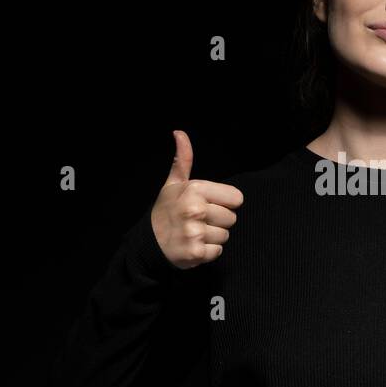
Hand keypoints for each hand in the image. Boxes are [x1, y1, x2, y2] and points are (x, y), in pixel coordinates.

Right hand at [150, 130, 244, 268]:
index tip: (208, 204)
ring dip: (212, 237)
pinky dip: (207, 252)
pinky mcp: (196, 253)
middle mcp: (196, 210)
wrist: (148, 243)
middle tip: (197, 220)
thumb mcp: (173, 184)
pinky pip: (217, 252)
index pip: (236, 198)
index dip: (224, 202)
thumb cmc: (165, 211)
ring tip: (194, 233)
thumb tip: (179, 133)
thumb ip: (183, 159)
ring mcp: (195, 233)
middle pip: (231, 218)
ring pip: (225, 236)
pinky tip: (193, 245)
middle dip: (217, 220)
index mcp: (195, 190)